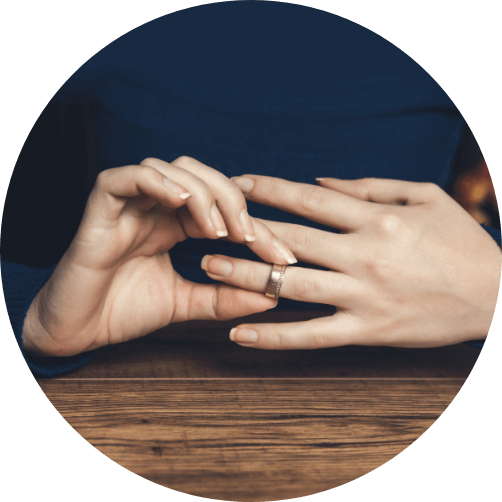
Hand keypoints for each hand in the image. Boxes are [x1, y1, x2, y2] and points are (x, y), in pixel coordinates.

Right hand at [22, 157, 297, 356]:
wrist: (77, 330)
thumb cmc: (125, 311)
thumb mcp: (187, 303)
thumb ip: (225, 297)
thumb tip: (273, 296)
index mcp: (176, 225)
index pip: (224, 210)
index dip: (257, 228)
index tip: (281, 258)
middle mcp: (156, 207)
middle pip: (204, 178)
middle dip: (234, 202)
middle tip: (250, 237)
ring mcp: (129, 202)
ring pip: (172, 169)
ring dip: (202, 194)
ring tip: (217, 230)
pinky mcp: (101, 204)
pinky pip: (128, 177)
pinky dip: (158, 183)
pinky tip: (181, 204)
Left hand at [201, 175, 500, 348]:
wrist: (497, 295)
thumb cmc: (459, 241)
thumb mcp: (423, 197)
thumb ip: (368, 186)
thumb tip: (319, 179)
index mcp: (375, 220)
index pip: (307, 199)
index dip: (267, 189)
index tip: (236, 182)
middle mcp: (363, 256)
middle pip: (289, 240)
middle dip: (243, 231)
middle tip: (204, 227)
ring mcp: (362, 297)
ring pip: (291, 286)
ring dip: (246, 276)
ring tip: (209, 269)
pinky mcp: (367, 331)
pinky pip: (312, 336)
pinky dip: (274, 336)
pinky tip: (240, 333)